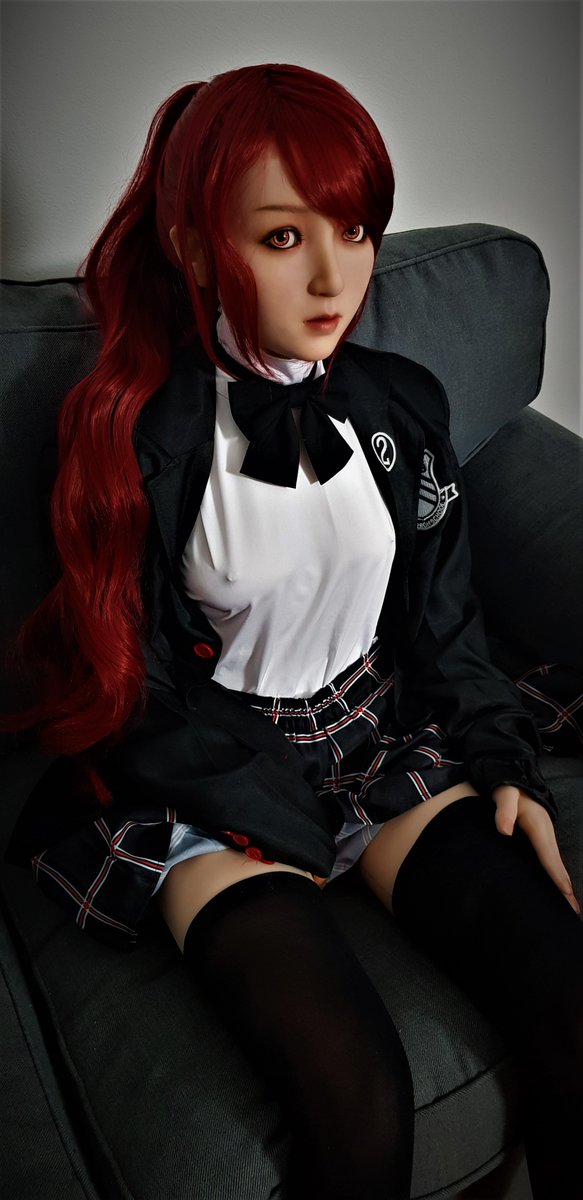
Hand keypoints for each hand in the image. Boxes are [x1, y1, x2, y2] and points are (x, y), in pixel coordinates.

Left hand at [493, 785, 580, 915]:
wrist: (512, 778)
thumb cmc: (507, 788)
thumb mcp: (504, 794)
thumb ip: (504, 810)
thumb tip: (504, 830)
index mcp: (539, 826)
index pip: (548, 855)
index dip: (557, 875)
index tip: (566, 893)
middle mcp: (545, 833)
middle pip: (557, 864)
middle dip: (566, 888)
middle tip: (575, 912)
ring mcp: (544, 836)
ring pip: (555, 864)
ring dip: (563, 885)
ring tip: (571, 907)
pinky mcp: (539, 838)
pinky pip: (549, 861)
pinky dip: (556, 875)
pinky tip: (556, 888)